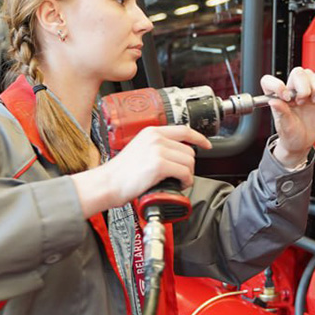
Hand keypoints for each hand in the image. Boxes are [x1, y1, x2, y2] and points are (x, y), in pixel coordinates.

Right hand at [95, 124, 211, 205]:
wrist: (107, 183)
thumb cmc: (121, 172)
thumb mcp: (139, 149)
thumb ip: (157, 146)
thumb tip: (176, 153)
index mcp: (151, 132)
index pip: (184, 130)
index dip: (199, 137)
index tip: (207, 144)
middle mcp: (156, 138)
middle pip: (189, 150)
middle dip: (188, 165)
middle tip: (180, 175)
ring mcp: (157, 151)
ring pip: (189, 162)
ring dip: (187, 175)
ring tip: (177, 181)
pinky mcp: (159, 165)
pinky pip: (184, 173)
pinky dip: (185, 181)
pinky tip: (177, 185)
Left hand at [259, 66, 314, 167]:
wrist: (304, 141)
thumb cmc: (291, 135)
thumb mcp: (285, 127)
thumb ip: (281, 113)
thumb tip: (273, 102)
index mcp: (277, 98)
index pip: (269, 81)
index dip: (277, 85)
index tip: (286, 97)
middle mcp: (290, 91)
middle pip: (296, 73)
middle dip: (303, 87)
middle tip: (302, 102)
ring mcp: (304, 90)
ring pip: (309, 74)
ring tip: (312, 100)